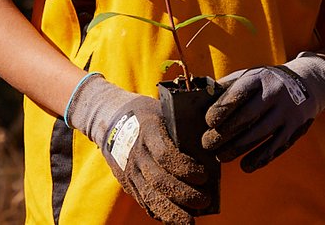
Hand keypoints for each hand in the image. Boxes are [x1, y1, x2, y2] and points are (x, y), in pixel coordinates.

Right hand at [65, 73, 210, 224]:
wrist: (112, 121)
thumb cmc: (149, 115)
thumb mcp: (165, 111)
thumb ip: (184, 127)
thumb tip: (213, 145)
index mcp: (149, 131)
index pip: (166, 154)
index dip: (185, 168)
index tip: (203, 175)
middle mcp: (137, 154)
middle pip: (159, 180)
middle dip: (184, 194)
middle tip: (205, 199)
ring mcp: (130, 171)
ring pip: (150, 196)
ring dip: (172, 212)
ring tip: (191, 222)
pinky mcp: (128, 183)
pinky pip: (144, 201)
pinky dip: (160, 213)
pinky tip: (176, 220)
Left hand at [201, 52, 324, 171]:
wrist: (309, 82)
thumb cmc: (267, 82)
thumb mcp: (251, 75)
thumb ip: (228, 86)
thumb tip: (199, 99)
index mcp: (259, 78)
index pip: (237, 94)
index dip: (220, 110)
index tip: (208, 122)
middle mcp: (275, 93)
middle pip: (245, 117)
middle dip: (222, 134)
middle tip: (207, 144)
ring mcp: (287, 111)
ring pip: (259, 135)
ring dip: (236, 149)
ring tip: (220, 157)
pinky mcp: (295, 128)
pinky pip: (276, 147)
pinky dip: (259, 158)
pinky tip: (245, 166)